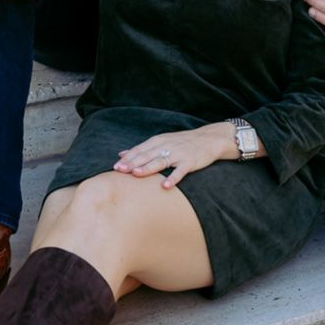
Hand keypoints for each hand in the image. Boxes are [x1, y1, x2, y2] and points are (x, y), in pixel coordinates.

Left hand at [113, 124, 238, 188]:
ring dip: (148, 167)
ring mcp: (178, 153)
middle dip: (133, 163)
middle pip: (147, 155)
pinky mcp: (190, 161)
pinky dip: (173, 177)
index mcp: (158, 141)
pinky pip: (180, 171)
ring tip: (137, 174)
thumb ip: (142, 149)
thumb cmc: (181, 142)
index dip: (128, 158)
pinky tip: (165, 186)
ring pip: (160, 161)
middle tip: (120, 171)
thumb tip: (121, 154)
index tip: (115, 167)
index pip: (140, 150)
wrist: (208, 139)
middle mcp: (166, 146)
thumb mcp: (161, 141)